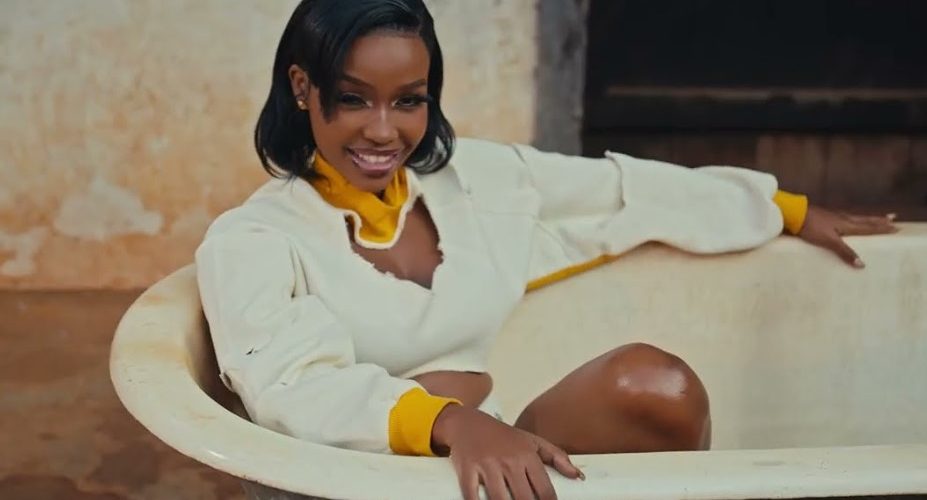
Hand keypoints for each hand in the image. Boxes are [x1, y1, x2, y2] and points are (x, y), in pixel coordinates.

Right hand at [432, 405, 583, 499]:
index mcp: (527, 455)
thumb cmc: (502, 435)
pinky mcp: (467, 469)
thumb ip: (557, 457)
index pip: (545, 489)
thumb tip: (577, 475)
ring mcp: (487, 465)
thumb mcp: (532, 441)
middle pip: (524, 499)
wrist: (467, 423)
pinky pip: (472, 495)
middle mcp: (509, 460)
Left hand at [797, 205, 897, 267]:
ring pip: (856, 218)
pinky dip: (854, 220)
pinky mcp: (825, 217)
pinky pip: (845, 219)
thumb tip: (862, 265)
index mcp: (847, 224)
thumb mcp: (829, 241)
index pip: (868, 227)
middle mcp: (843, 219)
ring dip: (868, 219)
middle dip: (879, 221)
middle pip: (865, 220)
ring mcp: (834, 217)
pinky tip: (849, 221)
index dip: (882, 228)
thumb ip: (845, 252)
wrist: (793, 214)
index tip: (896, 227)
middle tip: (892, 218)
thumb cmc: (811, 227)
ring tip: (875, 219)